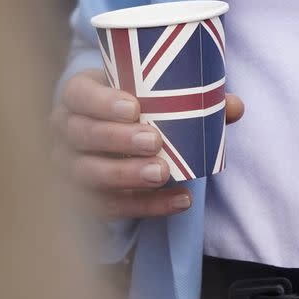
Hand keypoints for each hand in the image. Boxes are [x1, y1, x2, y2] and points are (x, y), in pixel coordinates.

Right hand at [51, 67, 244, 219]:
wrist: (110, 132)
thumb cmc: (133, 103)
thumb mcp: (152, 91)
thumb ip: (193, 96)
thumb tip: (233, 106)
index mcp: (78, 95)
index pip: (78, 94)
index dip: (101, 102)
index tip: (134, 108)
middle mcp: (65, 131)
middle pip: (81, 135)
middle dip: (117, 140)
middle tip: (154, 142)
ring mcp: (68, 166)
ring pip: (87, 174)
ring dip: (125, 175)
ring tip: (162, 173)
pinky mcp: (84, 198)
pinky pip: (109, 207)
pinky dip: (146, 206)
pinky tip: (180, 201)